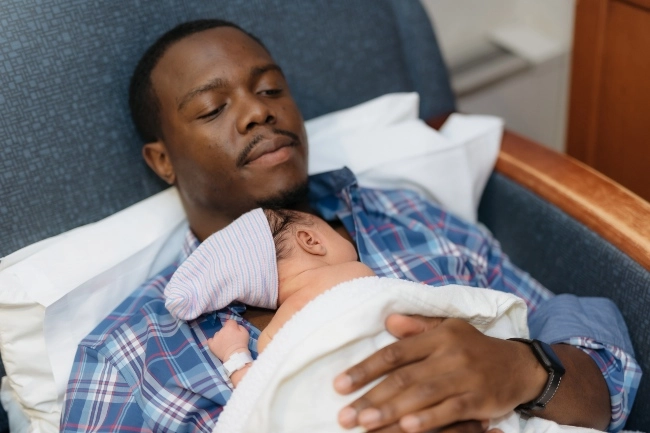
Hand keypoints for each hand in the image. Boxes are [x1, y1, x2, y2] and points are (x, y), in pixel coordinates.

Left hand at [208, 319, 250, 360]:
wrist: (235, 356)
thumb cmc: (242, 344)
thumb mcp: (245, 332)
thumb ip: (240, 326)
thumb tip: (235, 326)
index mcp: (229, 327)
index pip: (230, 321)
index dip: (233, 326)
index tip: (236, 331)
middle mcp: (221, 330)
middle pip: (224, 328)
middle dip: (227, 332)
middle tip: (231, 339)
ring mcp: (215, 337)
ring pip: (217, 334)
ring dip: (220, 337)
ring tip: (225, 344)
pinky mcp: (211, 344)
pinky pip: (210, 340)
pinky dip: (213, 342)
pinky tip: (217, 344)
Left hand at [334, 315, 545, 431]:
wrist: (520, 366)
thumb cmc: (475, 347)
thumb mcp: (449, 328)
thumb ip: (418, 326)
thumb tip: (389, 321)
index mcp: (438, 336)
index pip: (395, 353)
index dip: (365, 368)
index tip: (340, 384)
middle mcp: (450, 354)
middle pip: (404, 378)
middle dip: (372, 397)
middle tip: (346, 414)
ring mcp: (466, 377)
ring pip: (423, 396)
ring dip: (392, 411)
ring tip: (365, 424)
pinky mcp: (480, 399)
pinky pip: (450, 411)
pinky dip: (428, 420)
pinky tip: (407, 428)